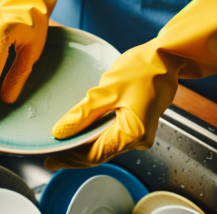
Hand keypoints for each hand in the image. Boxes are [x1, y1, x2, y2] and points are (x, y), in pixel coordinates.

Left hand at [44, 41, 178, 168]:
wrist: (166, 56)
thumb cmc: (142, 69)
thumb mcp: (109, 89)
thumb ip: (84, 113)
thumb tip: (62, 131)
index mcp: (132, 134)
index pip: (94, 155)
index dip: (69, 158)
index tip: (50, 159)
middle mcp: (138, 139)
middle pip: (100, 152)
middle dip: (76, 152)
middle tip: (52, 152)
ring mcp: (140, 132)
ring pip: (107, 142)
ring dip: (86, 142)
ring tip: (63, 141)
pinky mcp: (139, 122)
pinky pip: (114, 133)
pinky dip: (98, 132)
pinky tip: (84, 128)